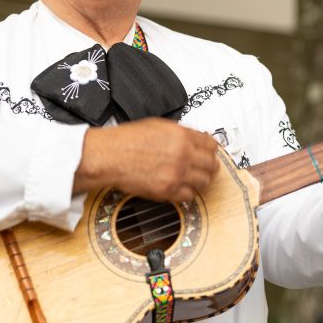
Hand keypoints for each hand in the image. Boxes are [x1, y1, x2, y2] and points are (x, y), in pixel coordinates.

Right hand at [74, 118, 219, 200]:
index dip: (211, 150)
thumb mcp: (158, 126)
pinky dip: (187, 193)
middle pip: (212, 165)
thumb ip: (180, 133)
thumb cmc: (127, 140)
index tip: (209, 153)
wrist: (110, 156)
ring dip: (200, 181)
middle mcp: (183, 155)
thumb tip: (195, 140)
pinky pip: (189, 196)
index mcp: (182, 136)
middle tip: (205, 169)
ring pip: (204, 182)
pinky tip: (180, 187)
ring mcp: (177, 174)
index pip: (212, 145)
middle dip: (209, 167)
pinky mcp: (168, 191)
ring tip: (192, 180)